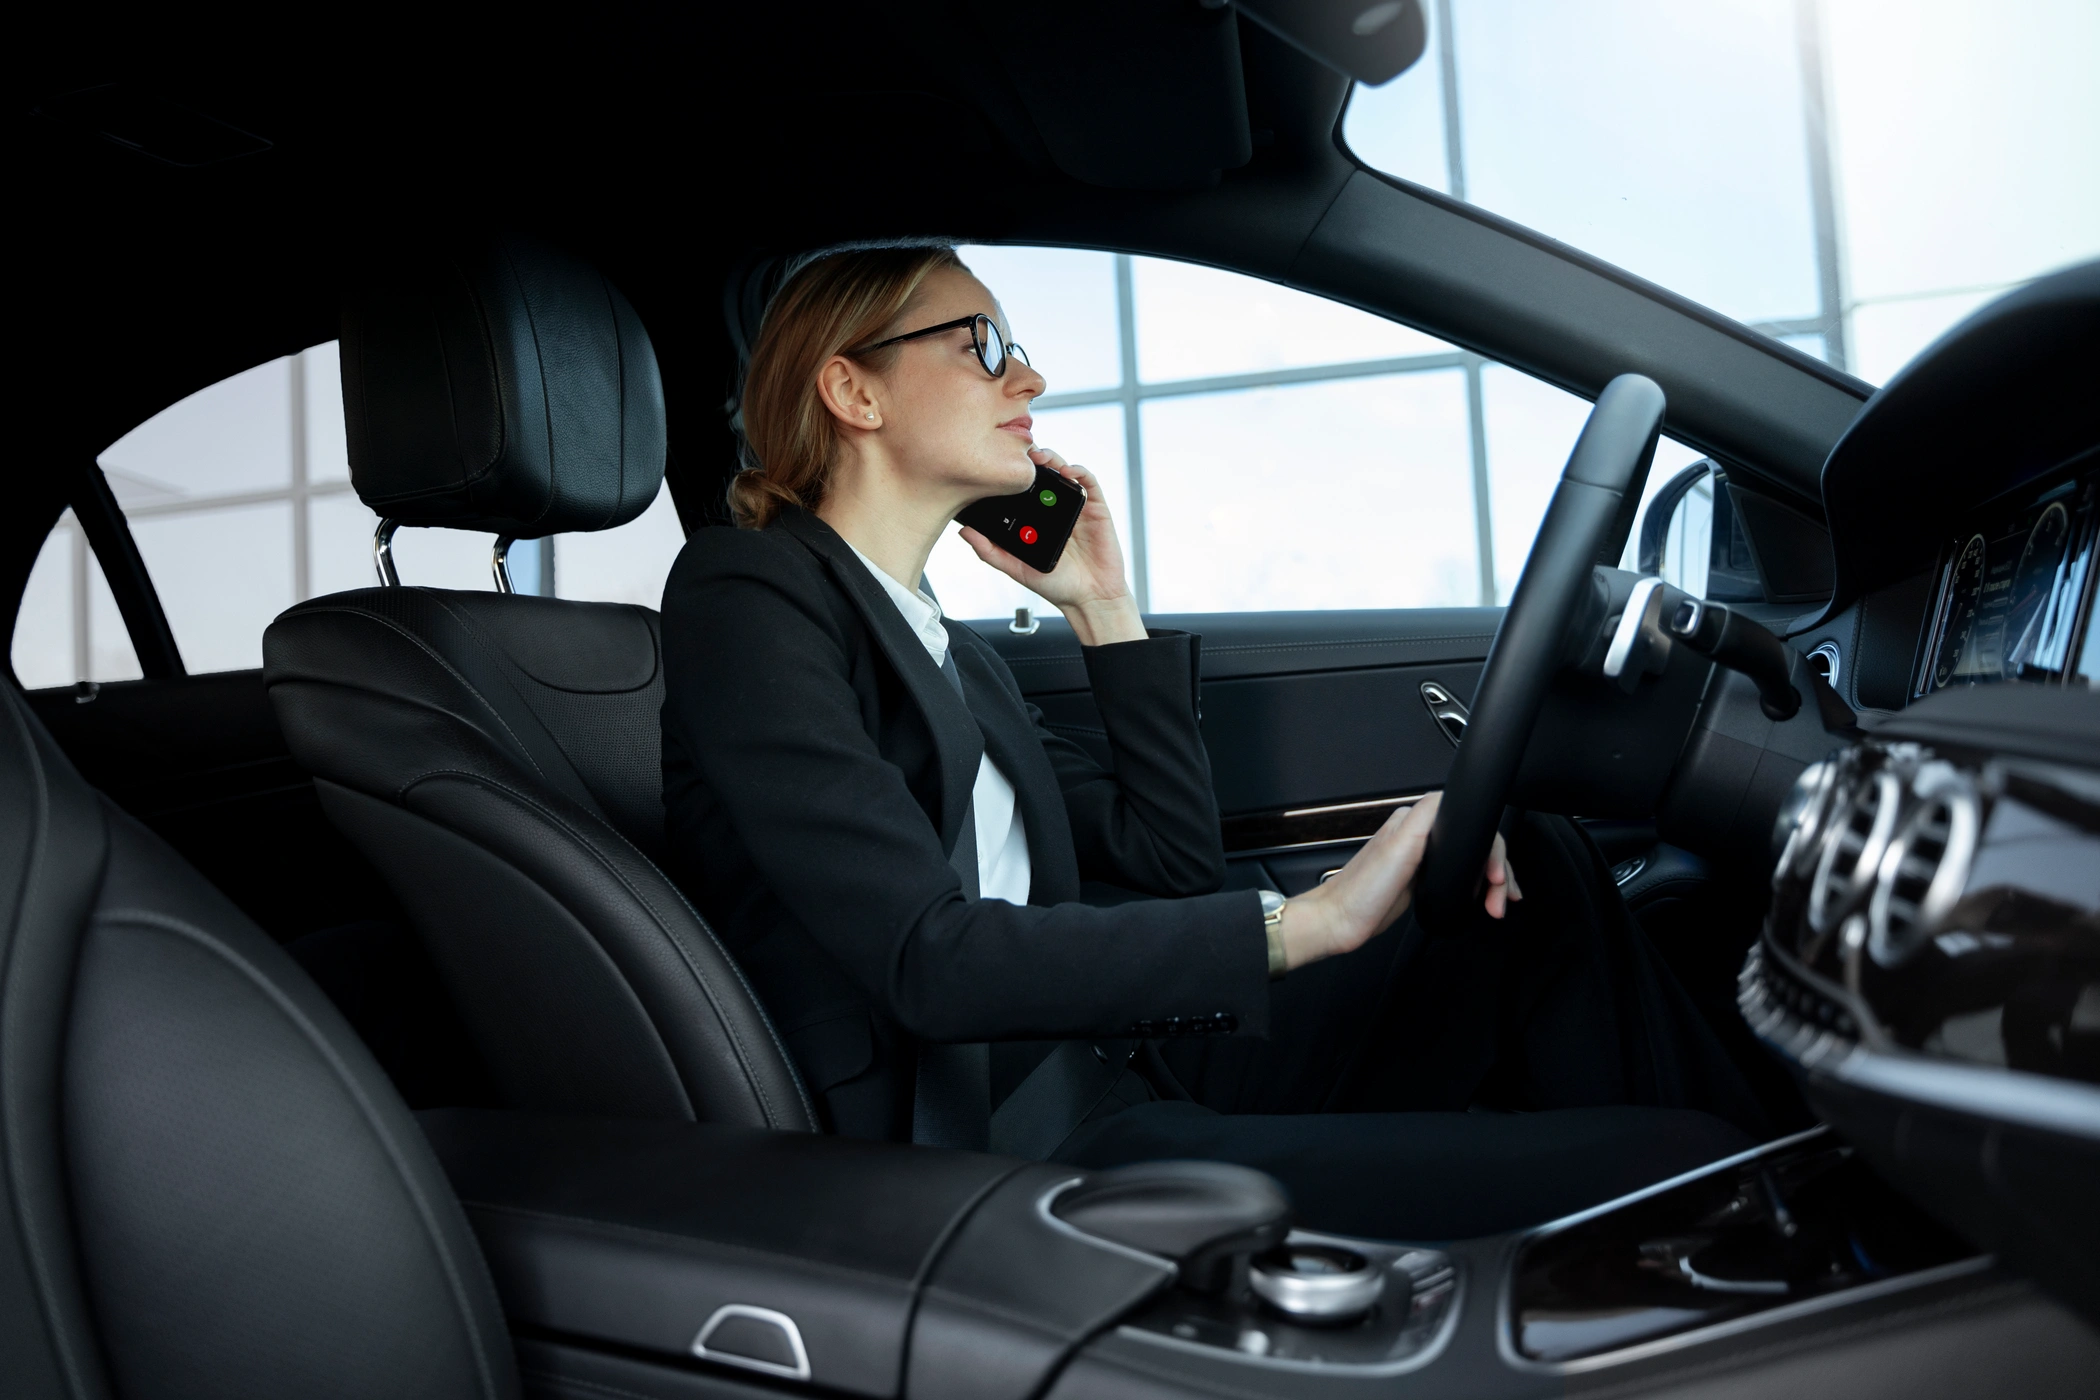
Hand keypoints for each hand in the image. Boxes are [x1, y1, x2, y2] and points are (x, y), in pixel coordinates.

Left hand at [957, 446, 1145, 645]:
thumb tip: (964, 532)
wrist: (1090, 597)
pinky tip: (1067, 472)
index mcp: (1034, 517)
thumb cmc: (1055, 585)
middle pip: (1040, 472)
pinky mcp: (1096, 507)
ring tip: (1039, 458)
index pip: (1019, 486)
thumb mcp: (1016, 569)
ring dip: (1051, 458)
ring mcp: (1075, 505)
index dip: (1010, 471)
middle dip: (1029, 457)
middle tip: (1018, 453)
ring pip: (1062, 470)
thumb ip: (990, 551)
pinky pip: (1088, 482)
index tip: (995, 461)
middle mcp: (1053, 507)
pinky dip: (1078, 471)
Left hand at [1276, 793, 1521, 971]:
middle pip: (1474, 843)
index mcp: (1414, 821)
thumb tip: (1452, 796)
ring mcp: (1421, 858)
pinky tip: (1487, 898)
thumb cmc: (1362, 890)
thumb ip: (1425, 817)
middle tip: (1502, 896)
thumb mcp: (1400, 845)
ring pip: (1470, 861)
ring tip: (1498, 904)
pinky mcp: (1421, 879)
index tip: (1495, 873)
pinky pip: (1460, 876)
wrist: (1340, 922)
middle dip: (1497, 870)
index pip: (1469, 819)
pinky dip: (1478, 887)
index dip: (1491, 845)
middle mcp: (1419, 835)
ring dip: (1491, 882)